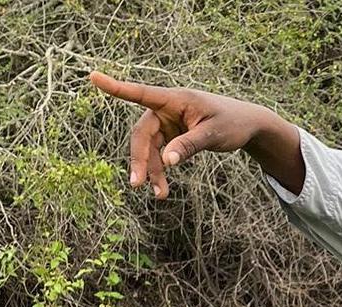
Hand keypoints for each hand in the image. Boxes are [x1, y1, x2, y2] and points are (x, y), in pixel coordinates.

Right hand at [89, 71, 279, 198]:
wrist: (248, 126)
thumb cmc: (233, 123)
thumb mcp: (213, 135)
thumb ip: (189, 146)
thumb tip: (166, 162)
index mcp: (176, 99)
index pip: (141, 93)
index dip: (116, 88)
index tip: (93, 77)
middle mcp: (167, 109)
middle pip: (142, 133)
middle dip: (139, 158)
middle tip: (137, 184)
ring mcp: (168, 123)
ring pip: (149, 148)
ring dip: (151, 171)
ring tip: (161, 195)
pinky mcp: (172, 135)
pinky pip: (159, 154)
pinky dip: (160, 170)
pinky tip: (162, 188)